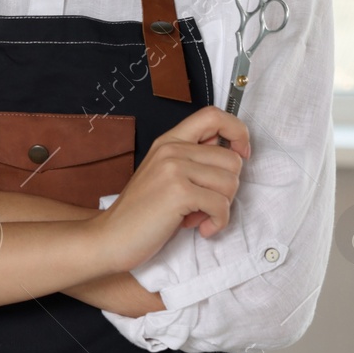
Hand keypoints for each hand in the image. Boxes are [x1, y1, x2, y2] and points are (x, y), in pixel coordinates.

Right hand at [90, 105, 249, 273]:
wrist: (112, 236)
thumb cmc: (142, 211)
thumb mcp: (165, 174)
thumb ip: (193, 159)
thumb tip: (232, 154)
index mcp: (169, 141)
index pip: (213, 116)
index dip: (237, 131)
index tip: (240, 153)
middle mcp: (171, 149)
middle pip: (232, 159)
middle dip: (228, 188)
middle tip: (205, 203)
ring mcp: (173, 169)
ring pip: (230, 183)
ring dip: (221, 207)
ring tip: (197, 215)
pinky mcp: (178, 192)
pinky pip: (221, 206)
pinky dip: (217, 223)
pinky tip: (200, 228)